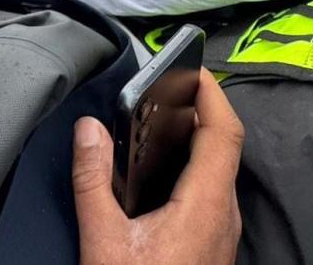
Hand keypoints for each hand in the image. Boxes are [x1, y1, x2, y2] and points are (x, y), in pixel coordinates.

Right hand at [72, 72, 243, 264]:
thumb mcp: (104, 240)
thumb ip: (93, 181)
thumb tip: (89, 131)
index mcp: (206, 204)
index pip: (224, 131)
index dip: (211, 92)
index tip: (191, 68)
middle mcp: (224, 215)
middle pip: (222, 146)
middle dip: (198, 109)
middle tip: (168, 88)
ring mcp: (221, 231)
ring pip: (217, 170)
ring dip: (194, 140)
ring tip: (162, 121)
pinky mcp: (212, 244)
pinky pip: (211, 192)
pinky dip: (191, 167)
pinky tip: (161, 172)